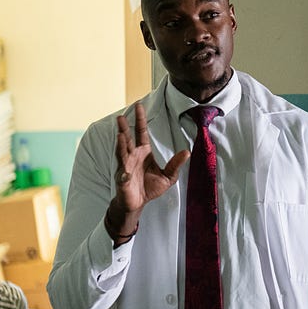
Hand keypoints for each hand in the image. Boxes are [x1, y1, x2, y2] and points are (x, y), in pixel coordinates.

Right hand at [106, 103, 189, 238]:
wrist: (138, 203)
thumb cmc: (150, 188)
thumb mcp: (168, 176)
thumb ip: (175, 164)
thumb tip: (187, 152)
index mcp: (143, 152)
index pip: (141, 133)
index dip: (140, 119)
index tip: (138, 105)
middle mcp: (133, 156)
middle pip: (128, 139)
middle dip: (124, 128)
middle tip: (121, 116)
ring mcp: (126, 166)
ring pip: (122, 152)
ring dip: (120, 144)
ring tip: (120, 134)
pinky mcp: (123, 179)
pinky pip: (123, 174)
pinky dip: (124, 172)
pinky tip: (125, 172)